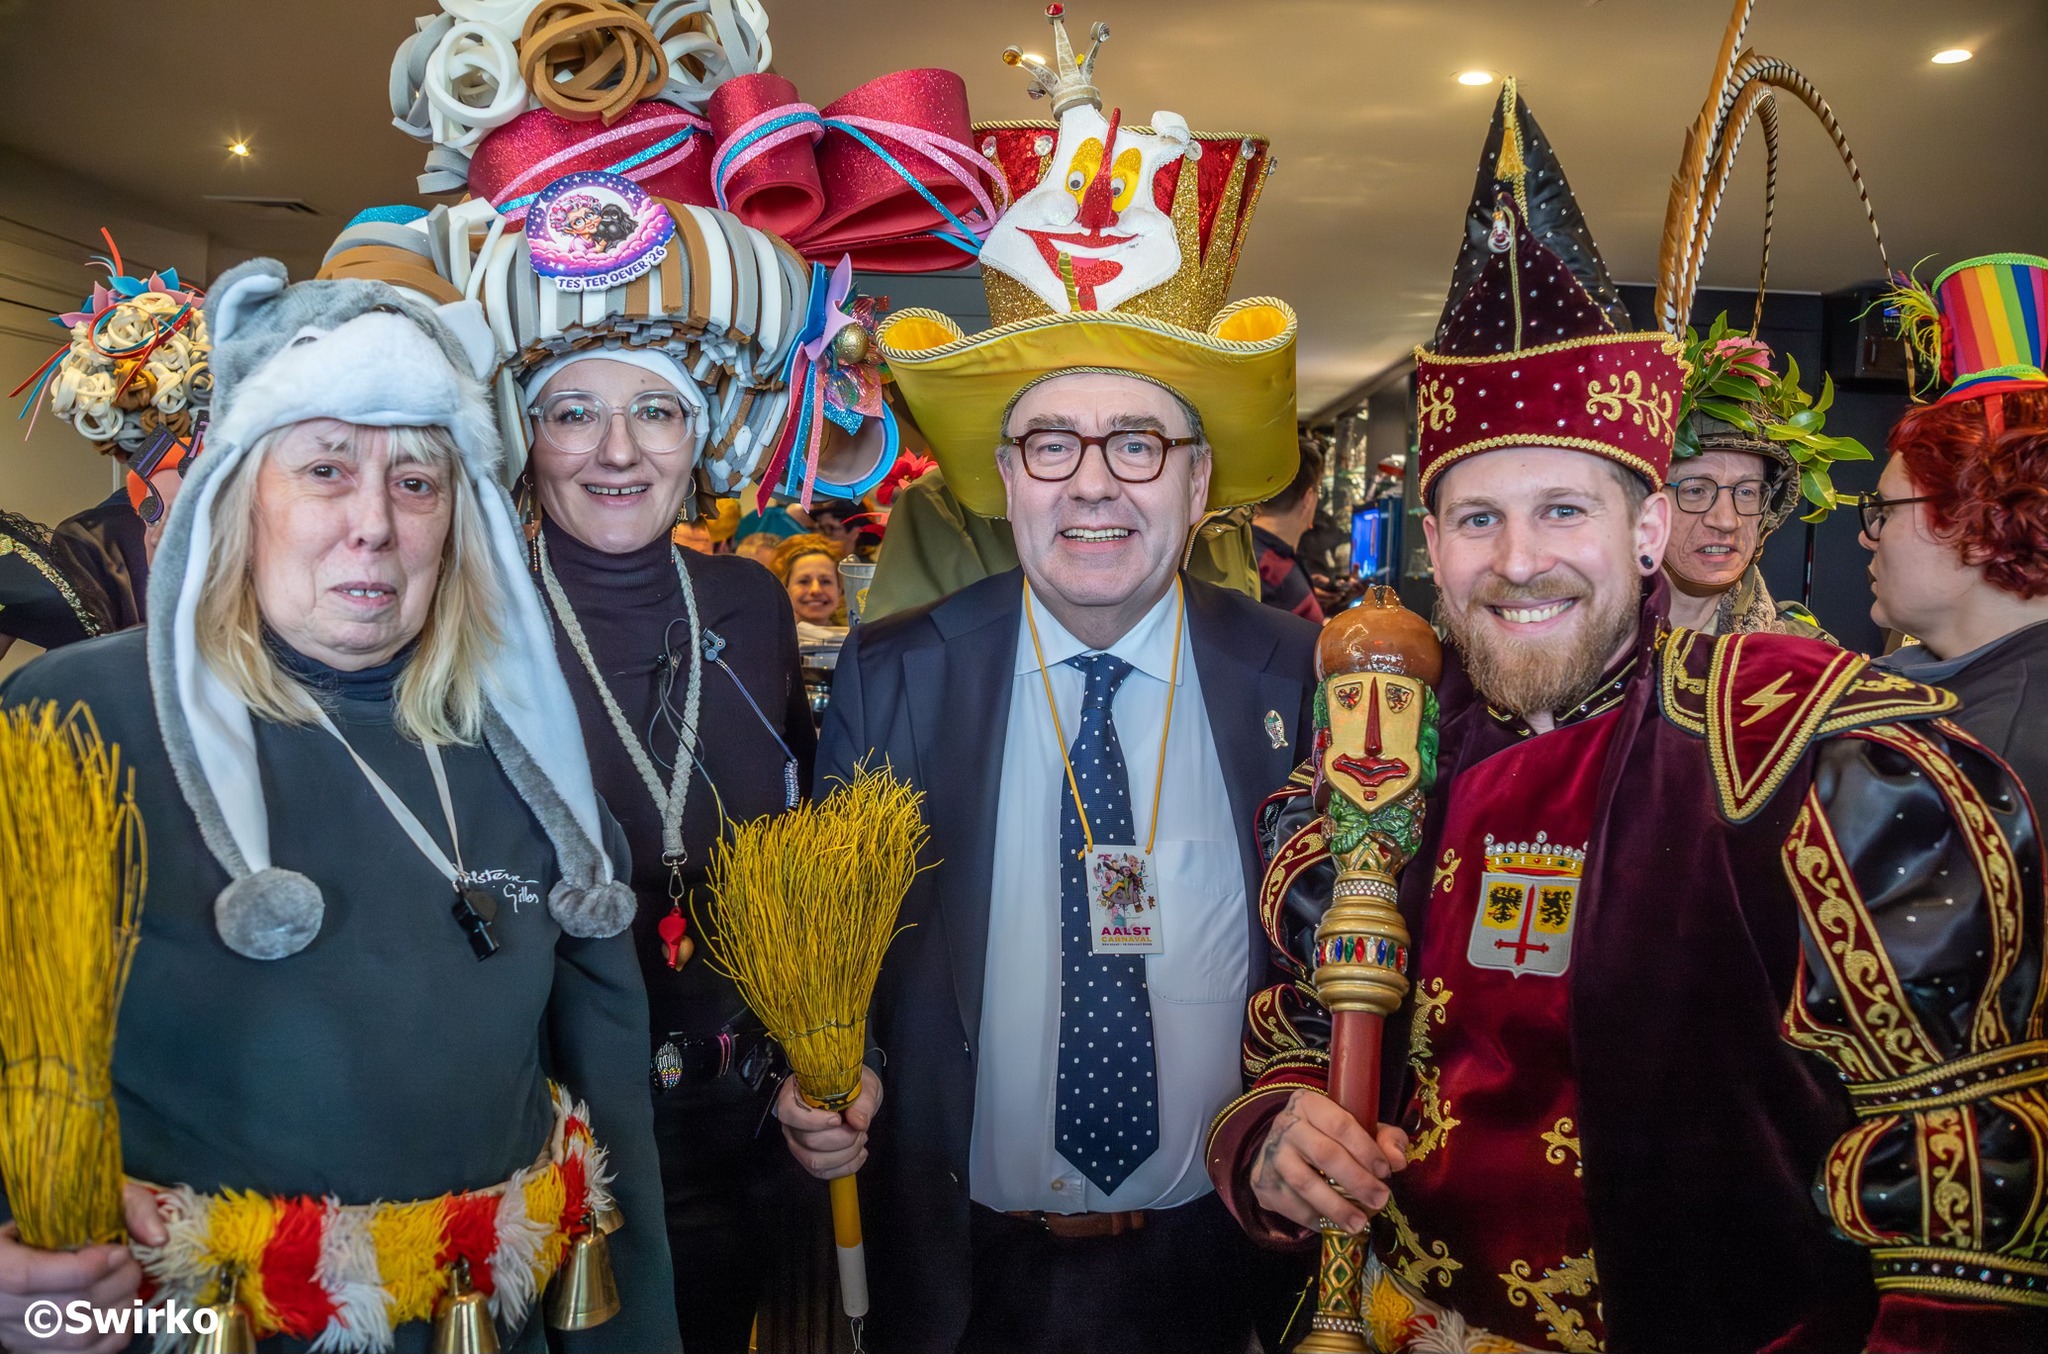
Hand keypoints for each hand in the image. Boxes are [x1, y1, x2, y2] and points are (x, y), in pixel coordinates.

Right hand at [0, 1184, 166, 1352]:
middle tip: (131, 1264)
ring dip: (120, 1309)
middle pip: (64, 1308)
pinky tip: (121, 1309)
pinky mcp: (38, 1351)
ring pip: (77, 1337)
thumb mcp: (85, 1202)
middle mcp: (0, 1305)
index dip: (83, 1268)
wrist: (31, 1256)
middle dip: (115, 1284)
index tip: (119, 1251)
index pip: (29, 1276)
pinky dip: (115, 1334)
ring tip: (128, 1285)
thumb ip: (128, 1207)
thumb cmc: (61, 1225)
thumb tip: (159, 1239)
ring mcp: (18, 1335)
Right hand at [777, 1065, 881, 1179]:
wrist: (858, 1097)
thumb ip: (862, 1102)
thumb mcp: (864, 1085)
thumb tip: (858, 1122)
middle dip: (841, 1138)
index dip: (812, 1121)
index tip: (838, 1119)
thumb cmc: (854, 1086)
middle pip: (807, 1140)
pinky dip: (846, 1167)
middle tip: (860, 1128)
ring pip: (814, 1161)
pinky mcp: (809, 1159)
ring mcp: (798, 1143)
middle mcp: (791, 1122)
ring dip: (845, 1154)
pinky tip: (860, 1153)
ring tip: (861, 1138)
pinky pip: (823, 1173)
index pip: (789, 1112)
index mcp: (795, 1095)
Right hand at [1249, 1089, 1408, 1234]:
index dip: (1365, 1149)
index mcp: (1309, 1104)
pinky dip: (1317, 1218)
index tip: (1386, 1171)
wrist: (1280, 1149)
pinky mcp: (1263, 1183)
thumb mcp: (1357, 1128)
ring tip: (1360, 1223)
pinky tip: (1335, 1225)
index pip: (1339, 1124)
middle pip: (1324, 1154)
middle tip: (1380, 1200)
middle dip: (1357, 1181)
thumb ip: (1384, 1139)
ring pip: (1305, 1182)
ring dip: (1336, 1206)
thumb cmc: (1328, 1137)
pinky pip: (1293, 1205)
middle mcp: (1286, 1125)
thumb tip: (1397, 1161)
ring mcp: (1272, 1155)